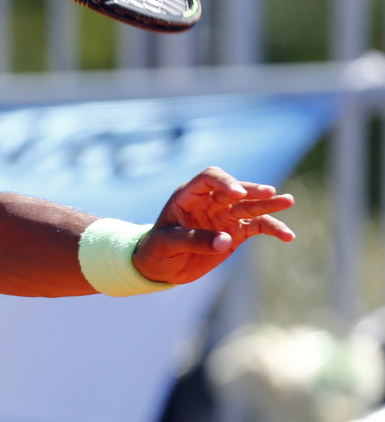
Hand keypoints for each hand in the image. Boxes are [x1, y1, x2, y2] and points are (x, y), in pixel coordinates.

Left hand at [132, 166, 294, 284]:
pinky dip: (272, 229)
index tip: (237, 193)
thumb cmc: (156, 249)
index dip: (223, 182)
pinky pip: (256, 227)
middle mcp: (209, 202)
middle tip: (270, 193)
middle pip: (234, 190)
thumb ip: (194, 240)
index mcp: (188, 196)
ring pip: (250, 207)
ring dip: (269, 205)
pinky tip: (287, 235)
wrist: (160, 267)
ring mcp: (223, 217)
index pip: (208, 178)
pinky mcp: (234, 233)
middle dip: (251, 190)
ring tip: (288, 201)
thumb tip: (225, 240)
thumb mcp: (167, 243)